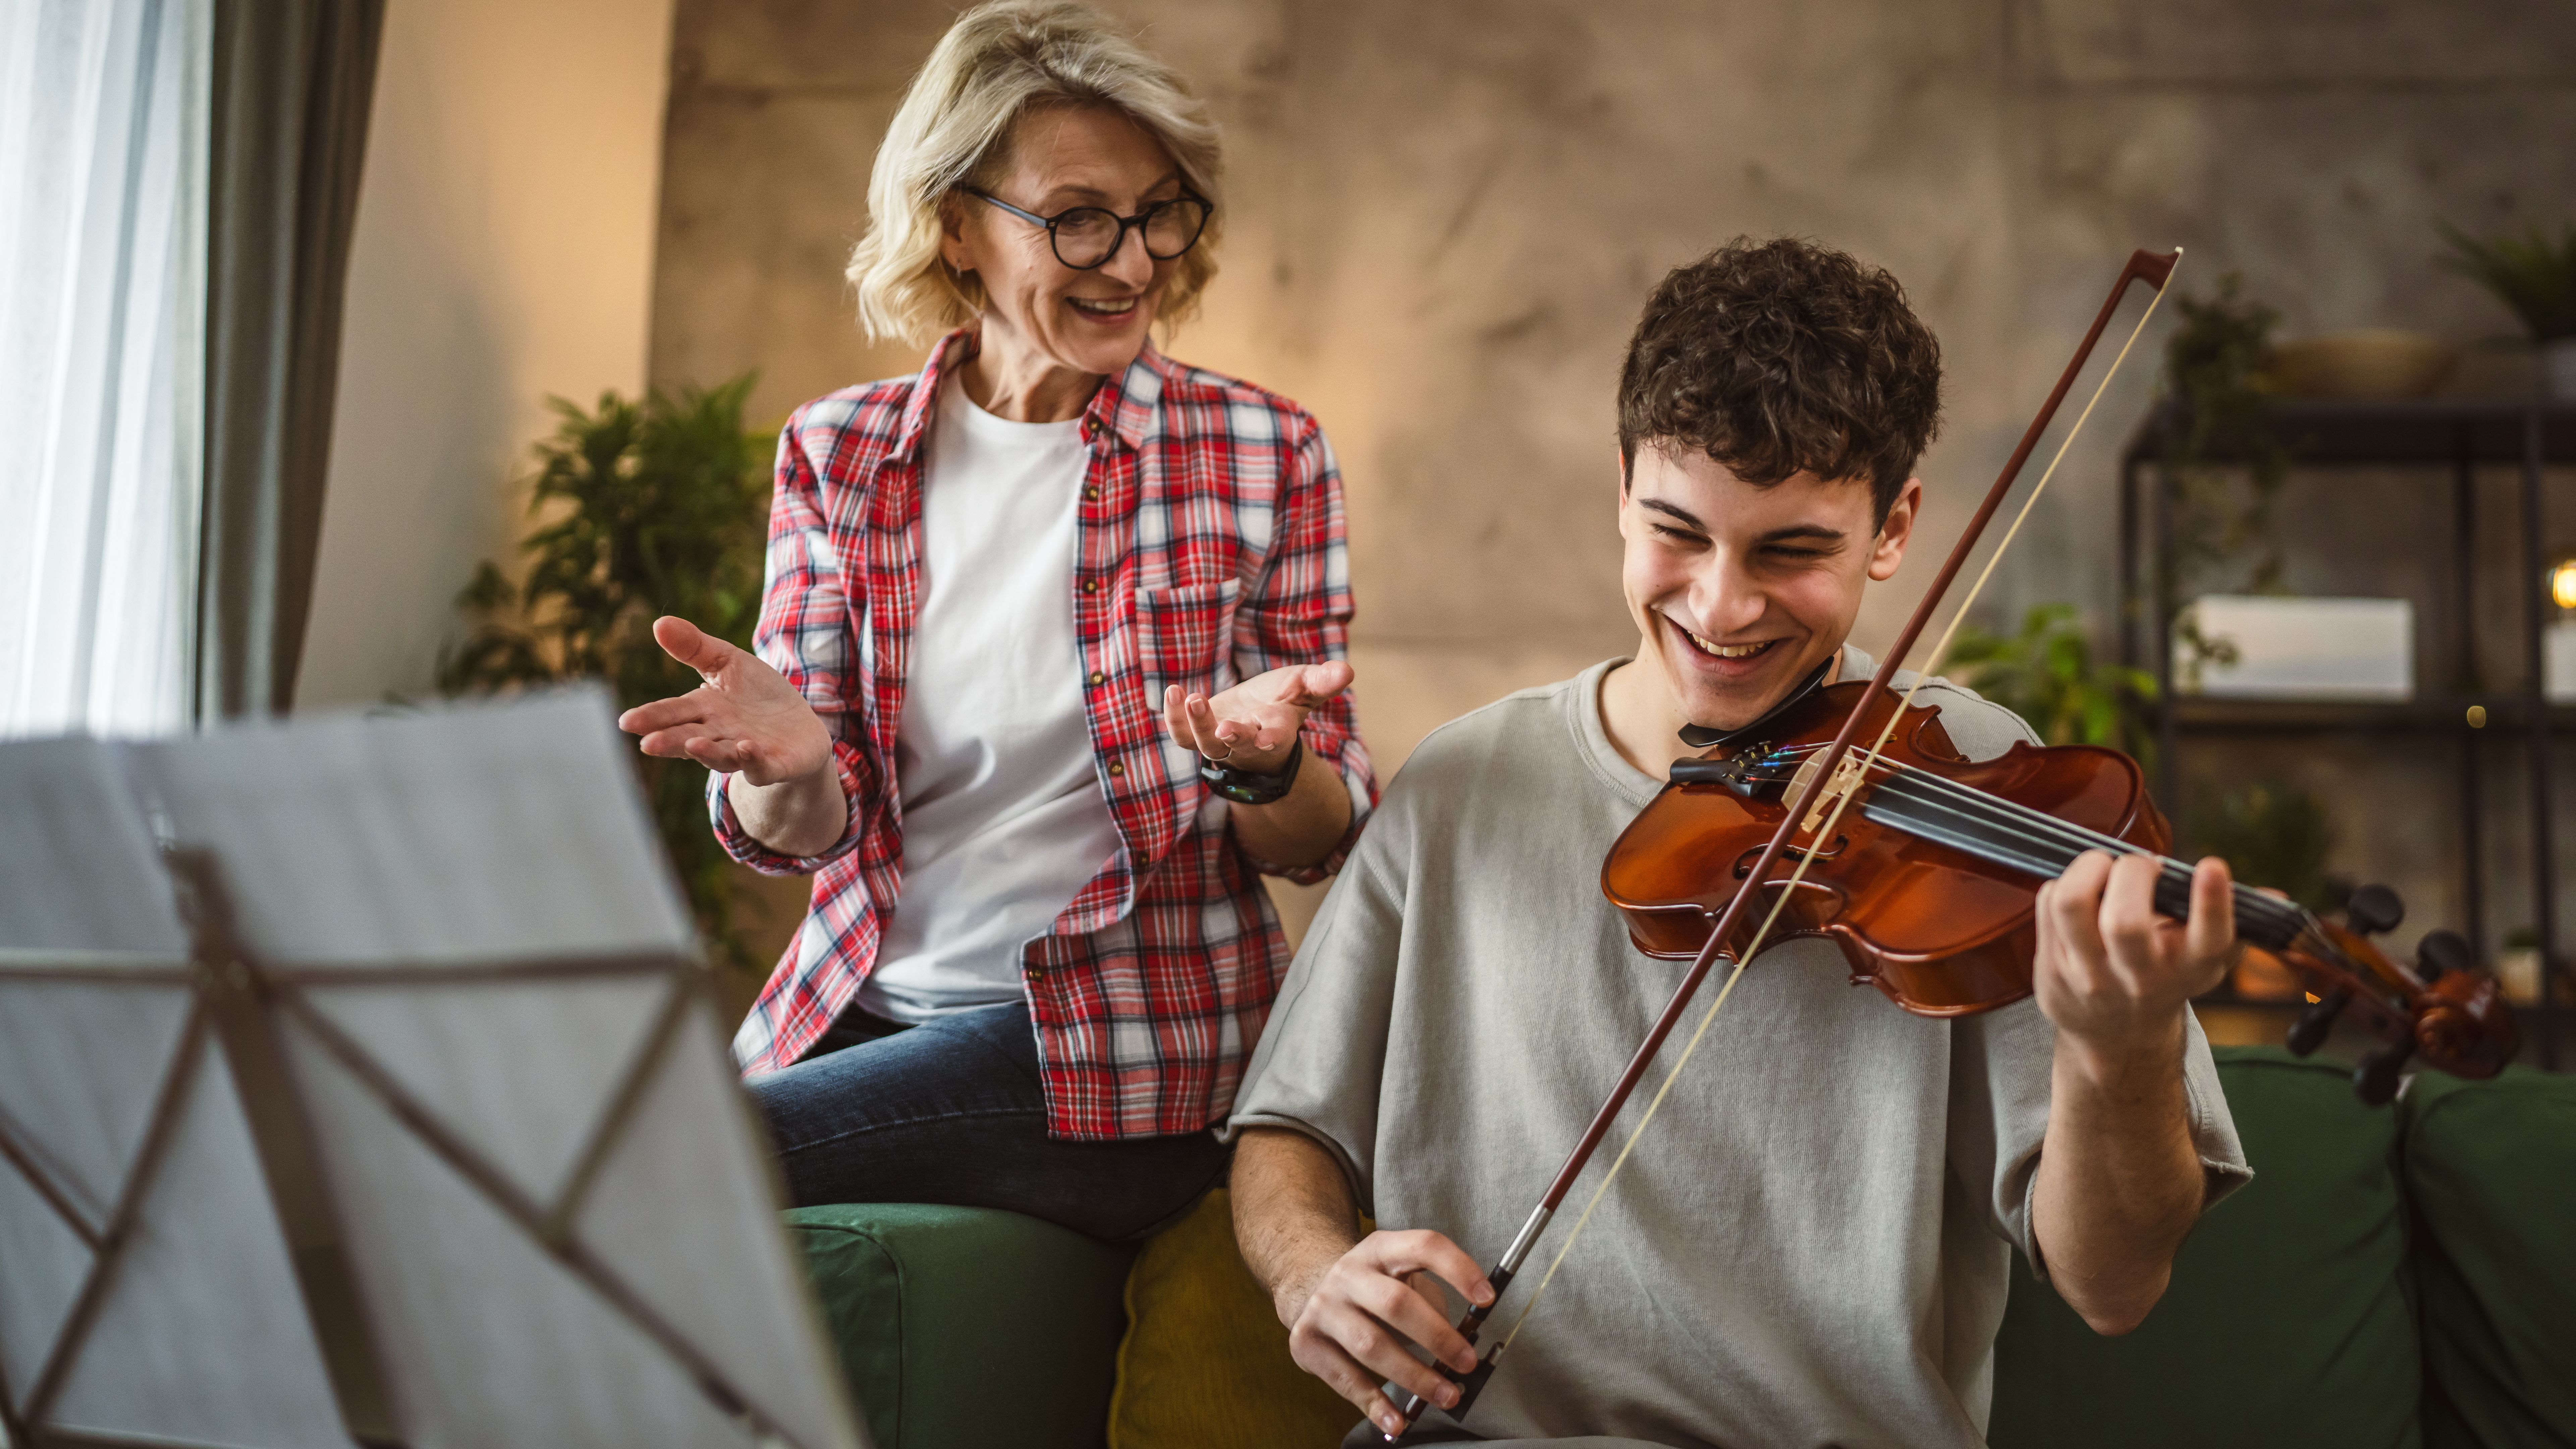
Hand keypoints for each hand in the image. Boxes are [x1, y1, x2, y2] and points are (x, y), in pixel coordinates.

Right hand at [617, 616, 833, 786]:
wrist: (799, 729)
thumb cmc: (757, 696)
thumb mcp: (728, 663)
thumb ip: (695, 648)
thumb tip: (658, 623)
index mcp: (704, 711)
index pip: (673, 713)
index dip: (651, 717)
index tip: (627, 721)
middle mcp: (720, 736)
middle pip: (690, 739)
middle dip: (670, 741)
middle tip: (648, 743)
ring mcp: (747, 753)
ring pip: (722, 756)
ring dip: (707, 752)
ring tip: (692, 745)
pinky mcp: (776, 764)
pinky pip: (763, 766)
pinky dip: (754, 760)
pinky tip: (747, 748)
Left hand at [1161, 661, 1353, 775]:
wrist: (1254, 718)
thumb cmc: (1282, 701)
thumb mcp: (1305, 687)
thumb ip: (1322, 681)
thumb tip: (1347, 671)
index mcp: (1276, 730)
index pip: (1275, 739)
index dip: (1272, 740)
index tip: (1268, 739)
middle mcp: (1247, 742)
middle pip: (1237, 746)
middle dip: (1232, 737)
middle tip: (1224, 727)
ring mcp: (1219, 741)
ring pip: (1206, 745)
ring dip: (1198, 724)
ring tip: (1191, 697)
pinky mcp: (1196, 733)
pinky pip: (1181, 734)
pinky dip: (1173, 716)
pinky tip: (1172, 691)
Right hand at [1281, 1229, 1493, 1439]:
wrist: (1311, 1288)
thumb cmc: (1374, 1289)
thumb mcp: (1403, 1277)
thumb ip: (1433, 1304)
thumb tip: (1462, 1348)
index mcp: (1382, 1249)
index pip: (1424, 1246)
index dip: (1458, 1269)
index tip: (1487, 1299)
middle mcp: (1349, 1273)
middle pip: (1395, 1303)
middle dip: (1437, 1337)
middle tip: (1467, 1363)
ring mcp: (1324, 1307)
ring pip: (1371, 1345)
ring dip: (1414, 1376)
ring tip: (1446, 1396)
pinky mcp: (1307, 1341)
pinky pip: (1345, 1378)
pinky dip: (1375, 1404)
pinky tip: (1397, 1421)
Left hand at [2034, 850, 2238, 1065]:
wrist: (2116, 1038)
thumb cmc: (2165, 977)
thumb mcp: (2204, 959)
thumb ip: (2234, 923)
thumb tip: (2276, 898)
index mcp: (2191, 969)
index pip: (2209, 940)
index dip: (2212, 903)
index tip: (2213, 866)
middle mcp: (2140, 978)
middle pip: (2125, 923)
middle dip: (2134, 874)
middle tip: (2143, 865)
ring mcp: (2089, 977)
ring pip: (2073, 906)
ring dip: (2089, 869)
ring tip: (2105, 867)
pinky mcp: (2050, 968)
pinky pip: (2048, 903)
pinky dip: (2065, 882)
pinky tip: (2083, 891)